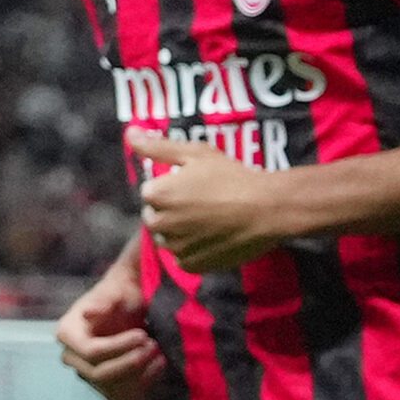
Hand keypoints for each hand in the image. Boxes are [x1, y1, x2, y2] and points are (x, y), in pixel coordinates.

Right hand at [56, 255, 163, 399]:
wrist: (127, 304)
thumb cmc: (120, 293)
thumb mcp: (114, 291)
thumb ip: (103, 302)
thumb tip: (87, 314)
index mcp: (67, 333)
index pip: (91, 352)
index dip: (119, 347)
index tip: (143, 335)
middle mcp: (71, 357)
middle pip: (99, 374)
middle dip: (131, 363)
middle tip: (154, 345)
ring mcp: (87, 374)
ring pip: (112, 389)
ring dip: (140, 377)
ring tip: (160, 356)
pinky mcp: (105, 386)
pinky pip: (122, 397)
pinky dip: (143, 387)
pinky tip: (158, 368)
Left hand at [129, 130, 298, 271]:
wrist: (269, 209)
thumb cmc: (232, 177)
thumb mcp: (194, 153)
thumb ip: (157, 146)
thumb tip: (130, 134)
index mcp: (157, 194)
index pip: (150, 192)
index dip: (171, 187)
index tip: (194, 185)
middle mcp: (161, 223)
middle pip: (154, 216)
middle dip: (170, 210)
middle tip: (202, 202)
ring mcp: (176, 247)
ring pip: (167, 238)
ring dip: (179, 230)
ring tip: (209, 219)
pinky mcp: (192, 265)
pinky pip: (182, 257)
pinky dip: (193, 249)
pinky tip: (213, 236)